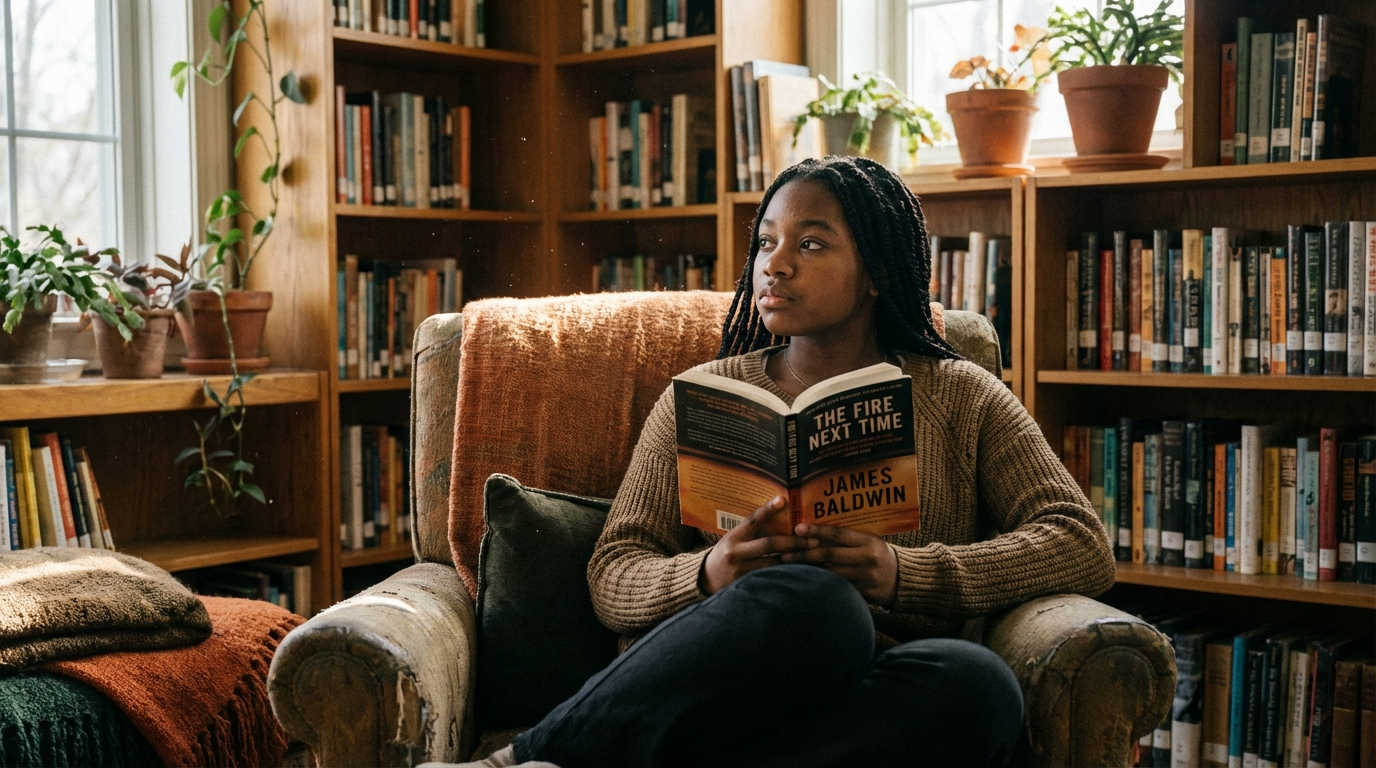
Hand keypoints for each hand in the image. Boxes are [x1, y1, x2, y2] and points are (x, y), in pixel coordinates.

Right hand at [699, 496, 817, 595]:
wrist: (705, 581)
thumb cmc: (726, 555)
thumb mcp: (733, 540)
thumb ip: (752, 532)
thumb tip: (781, 518)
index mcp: (733, 538)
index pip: (752, 520)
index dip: (768, 510)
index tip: (783, 499)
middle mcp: (736, 553)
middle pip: (769, 545)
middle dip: (794, 542)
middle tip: (814, 540)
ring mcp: (741, 572)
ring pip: (774, 565)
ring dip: (796, 561)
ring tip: (815, 558)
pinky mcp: (746, 587)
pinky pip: (772, 581)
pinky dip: (788, 577)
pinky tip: (804, 576)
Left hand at [780, 523, 897, 606]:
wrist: (903, 579)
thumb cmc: (878, 555)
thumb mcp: (869, 541)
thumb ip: (847, 538)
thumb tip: (814, 531)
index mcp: (869, 542)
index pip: (839, 534)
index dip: (817, 531)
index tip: (798, 529)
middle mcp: (867, 559)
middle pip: (830, 555)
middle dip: (805, 554)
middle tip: (784, 553)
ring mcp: (865, 578)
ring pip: (830, 573)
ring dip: (808, 570)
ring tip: (788, 567)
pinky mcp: (862, 594)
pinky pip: (837, 588)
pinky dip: (819, 584)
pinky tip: (803, 582)